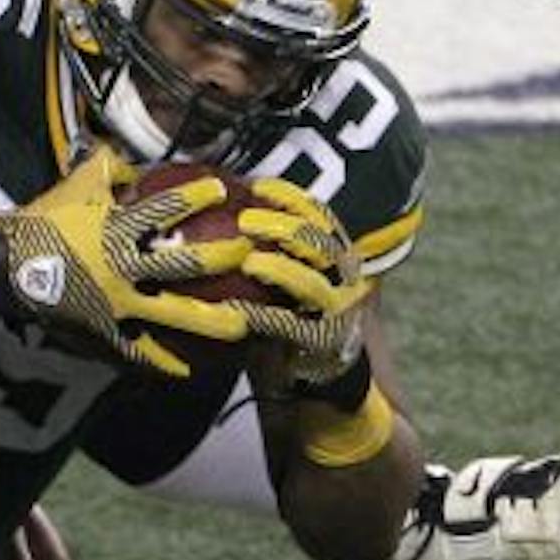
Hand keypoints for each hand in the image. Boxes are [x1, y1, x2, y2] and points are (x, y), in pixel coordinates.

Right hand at [0, 149, 253, 377]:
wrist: (3, 266)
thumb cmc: (40, 221)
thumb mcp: (74, 184)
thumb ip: (109, 168)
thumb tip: (135, 164)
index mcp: (117, 228)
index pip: (167, 208)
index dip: (196, 197)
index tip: (220, 191)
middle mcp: (124, 266)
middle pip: (184, 263)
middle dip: (220, 258)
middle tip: (248, 253)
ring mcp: (117, 302)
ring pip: (174, 313)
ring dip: (210, 321)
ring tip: (241, 326)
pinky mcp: (103, 328)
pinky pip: (137, 348)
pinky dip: (161, 361)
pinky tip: (186, 370)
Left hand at [231, 178, 371, 384]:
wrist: (310, 372)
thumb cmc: (286, 314)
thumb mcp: (284, 277)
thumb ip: (266, 247)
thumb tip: (215, 207)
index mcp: (337, 255)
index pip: (320, 216)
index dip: (291, 198)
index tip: (257, 187)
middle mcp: (344, 280)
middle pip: (319, 244)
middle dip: (284, 227)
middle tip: (246, 220)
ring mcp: (335, 312)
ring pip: (310, 284)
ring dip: (278, 269)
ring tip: (248, 261)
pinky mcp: (319, 344)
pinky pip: (289, 326)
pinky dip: (260, 315)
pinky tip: (231, 308)